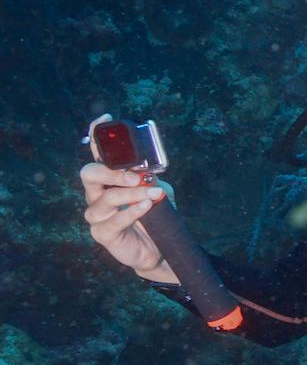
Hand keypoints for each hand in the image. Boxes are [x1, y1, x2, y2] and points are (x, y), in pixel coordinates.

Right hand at [80, 114, 179, 282]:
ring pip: (105, 199)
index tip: (106, 118)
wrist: (159, 246)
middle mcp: (97, 194)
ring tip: (152, 193)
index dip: (97, 135)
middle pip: (89, 174)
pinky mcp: (103, 234)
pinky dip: (133, 212)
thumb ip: (151, 175)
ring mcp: (97, 215)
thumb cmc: (156, 213)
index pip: (97, 153)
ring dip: (131, 194)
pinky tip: (146, 206)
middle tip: (137, 177)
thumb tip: (147, 166)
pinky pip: (114, 221)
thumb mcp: (157, 187)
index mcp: (109, 179)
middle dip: (112, 172)